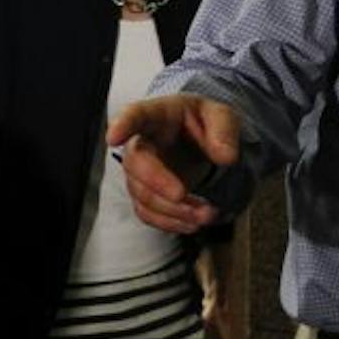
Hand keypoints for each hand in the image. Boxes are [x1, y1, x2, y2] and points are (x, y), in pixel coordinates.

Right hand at [106, 94, 241, 234]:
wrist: (198, 142)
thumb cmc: (203, 123)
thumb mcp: (221, 115)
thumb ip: (224, 130)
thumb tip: (226, 156)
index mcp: (157, 115)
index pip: (135, 115)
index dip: (122, 125)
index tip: (113, 137)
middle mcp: (141, 143)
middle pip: (136, 164)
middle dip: (157, 183)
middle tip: (182, 194)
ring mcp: (140, 172)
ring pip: (143, 195)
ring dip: (174, 210)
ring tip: (208, 213)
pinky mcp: (146, 195)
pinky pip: (148, 214)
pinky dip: (171, 223)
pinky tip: (193, 222)